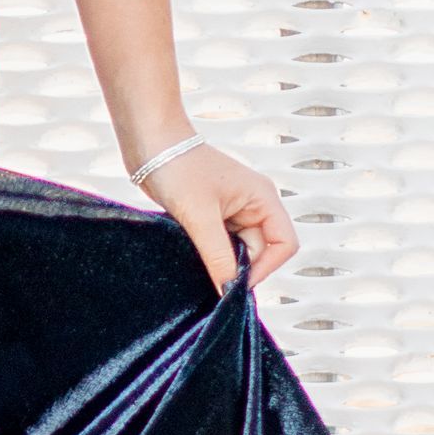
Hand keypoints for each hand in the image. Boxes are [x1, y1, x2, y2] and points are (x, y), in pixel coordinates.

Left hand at [141, 141, 298, 296]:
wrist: (150, 144)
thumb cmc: (178, 166)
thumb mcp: (200, 217)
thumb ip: (217, 256)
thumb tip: (228, 290)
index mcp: (263, 198)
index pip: (284, 244)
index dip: (266, 268)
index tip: (236, 284)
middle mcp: (253, 205)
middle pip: (260, 251)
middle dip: (239, 266)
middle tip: (212, 277)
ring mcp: (233, 211)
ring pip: (238, 250)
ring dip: (221, 260)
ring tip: (199, 261)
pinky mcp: (212, 216)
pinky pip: (220, 245)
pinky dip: (209, 254)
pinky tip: (193, 255)